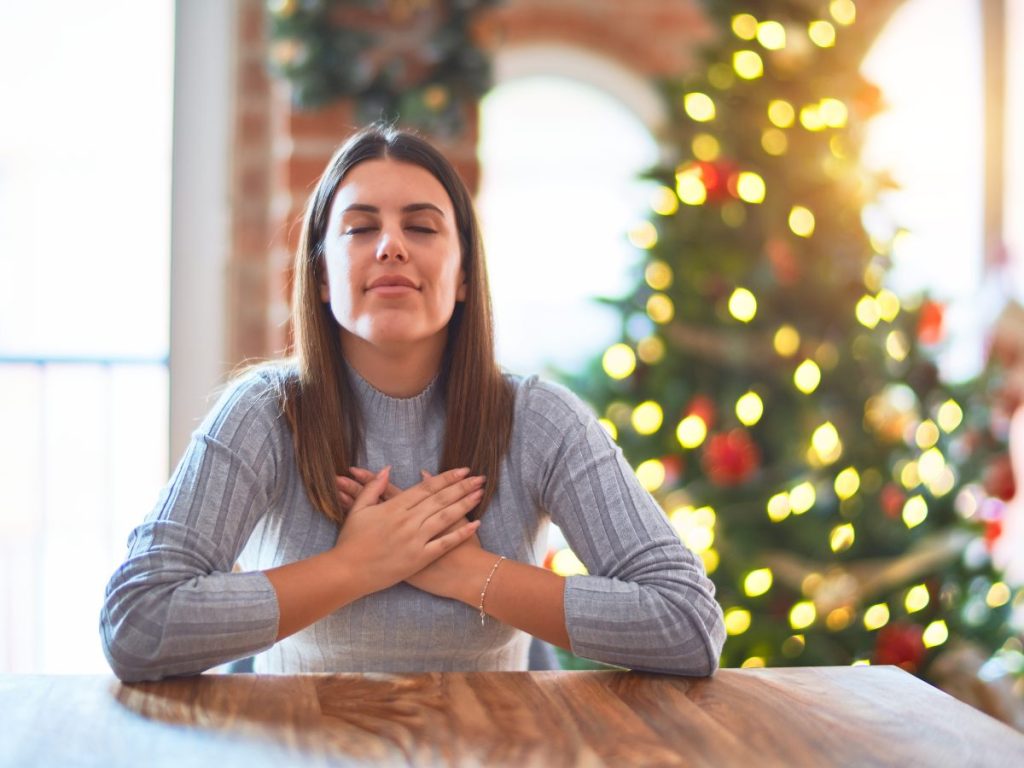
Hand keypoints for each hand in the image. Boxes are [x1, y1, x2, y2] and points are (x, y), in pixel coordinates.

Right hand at [331, 466, 483, 596]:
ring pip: (445, 517)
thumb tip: (386, 469)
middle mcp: (407, 522)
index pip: (426, 488)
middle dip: (462, 487)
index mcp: (394, 508)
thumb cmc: (351, 542)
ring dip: (465, 504)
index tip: (463, 470)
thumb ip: (373, 488)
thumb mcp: (357, 511)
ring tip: (480, 493)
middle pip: (440, 499)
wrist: (347, 573)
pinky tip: (475, 524)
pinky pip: (444, 544)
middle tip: (480, 477)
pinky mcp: (419, 559)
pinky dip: (460, 533)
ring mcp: (415, 540)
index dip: (446, 478)